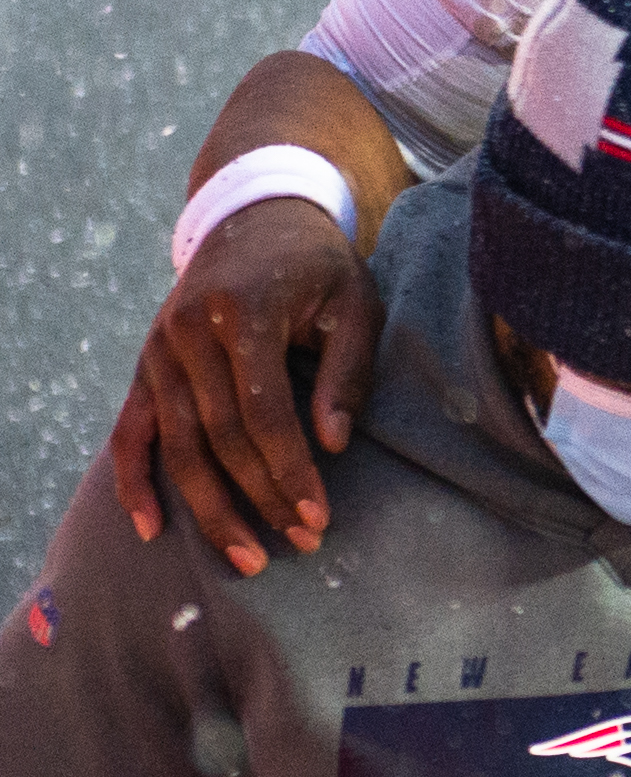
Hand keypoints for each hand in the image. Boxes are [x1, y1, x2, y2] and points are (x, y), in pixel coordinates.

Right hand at [108, 199, 383, 574]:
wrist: (255, 217)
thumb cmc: (319, 266)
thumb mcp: (354, 302)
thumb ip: (345, 371)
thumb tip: (334, 444)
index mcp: (243, 311)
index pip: (261, 410)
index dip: (287, 468)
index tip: (316, 515)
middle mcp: (188, 333)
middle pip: (218, 436)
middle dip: (258, 498)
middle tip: (297, 545)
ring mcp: (158, 352)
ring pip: (177, 445)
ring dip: (208, 508)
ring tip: (246, 558)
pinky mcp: (145, 367)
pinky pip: (131, 433)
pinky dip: (135, 482)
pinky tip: (153, 528)